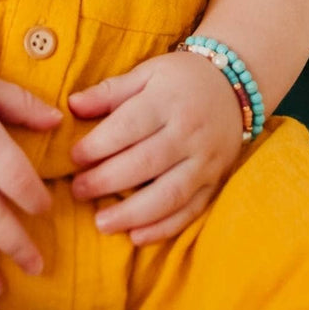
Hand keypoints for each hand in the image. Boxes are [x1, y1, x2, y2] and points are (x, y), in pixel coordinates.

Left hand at [68, 51, 244, 245]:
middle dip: (107, 181)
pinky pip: (191, 211)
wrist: (235, 87)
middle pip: (146, 163)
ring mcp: (205, 161)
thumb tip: (73, 106)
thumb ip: (110, 91)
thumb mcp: (147, 73)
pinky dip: (164, 228)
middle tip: (77, 191)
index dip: (99, 144)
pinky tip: (136, 236)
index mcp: (167, 100)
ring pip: (169, 194)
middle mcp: (189, 132)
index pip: (129, 125)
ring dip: (133, 213)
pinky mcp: (215, 182)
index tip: (74, 158)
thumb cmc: (181, 78)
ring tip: (101, 223)